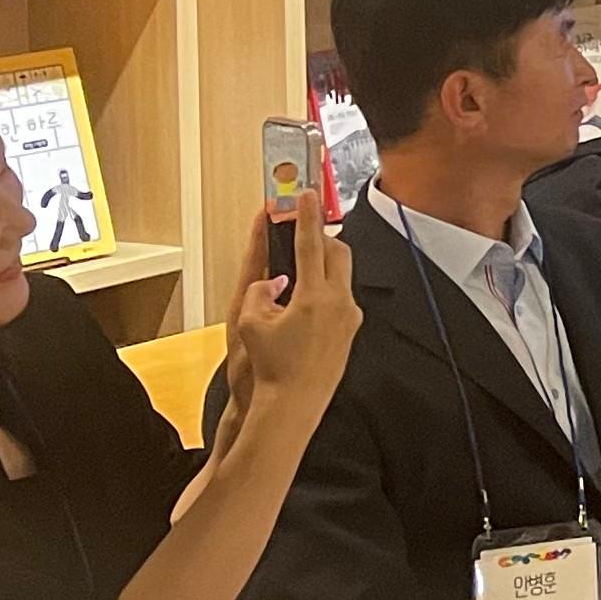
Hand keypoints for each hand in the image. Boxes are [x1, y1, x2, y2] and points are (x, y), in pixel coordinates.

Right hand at [221, 193, 361, 436]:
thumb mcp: (248, 324)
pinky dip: (326, 291)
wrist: (294, 405)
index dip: (306, 216)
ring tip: (299, 273)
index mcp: (313, 296)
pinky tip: (305, 306)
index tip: (306, 194)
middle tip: (301, 235)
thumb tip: (273, 278)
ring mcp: (350, 317)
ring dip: (324, 266)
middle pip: (338, 253)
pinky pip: (342, 299)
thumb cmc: (268, 367)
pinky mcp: (352, 331)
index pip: (312, 244)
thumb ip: (259, 291)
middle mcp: (339, 303)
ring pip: (343, 276)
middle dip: (321, 239)